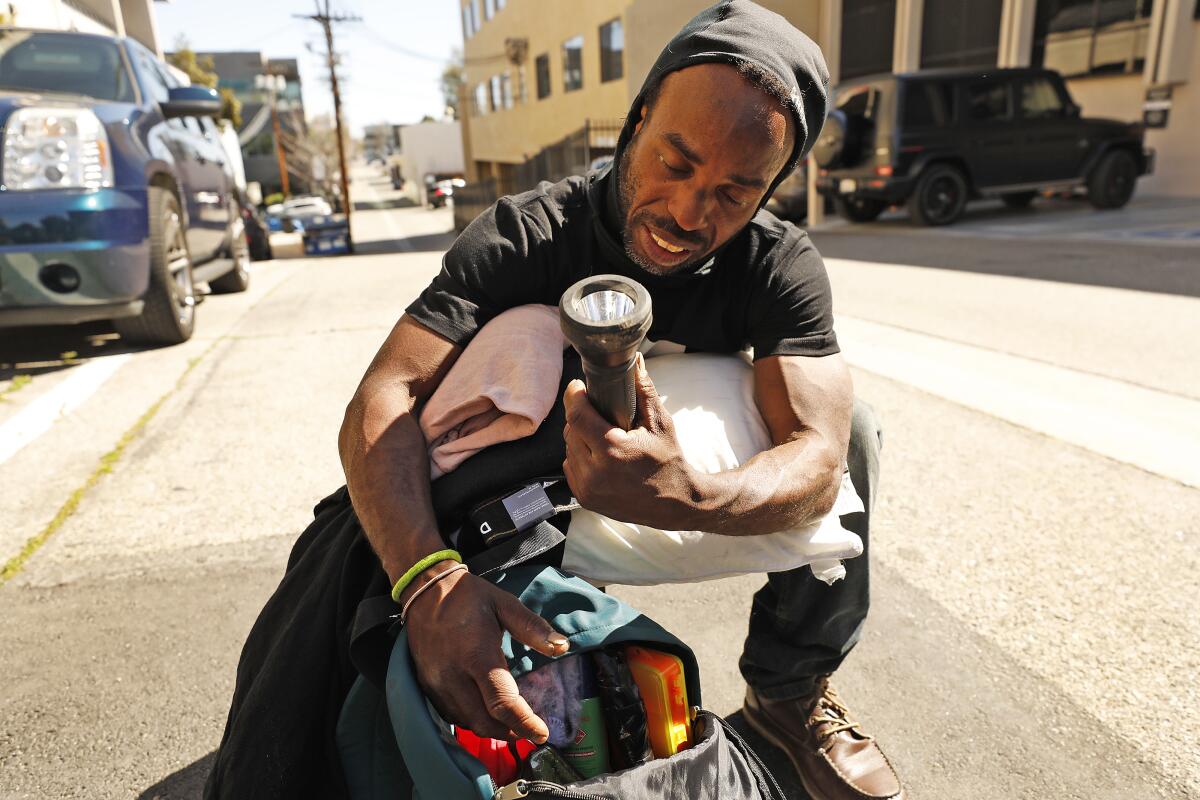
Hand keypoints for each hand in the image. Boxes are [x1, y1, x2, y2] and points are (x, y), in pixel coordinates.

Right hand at [404, 567, 568, 741]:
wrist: (425, 590)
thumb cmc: (470, 597)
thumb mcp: (505, 604)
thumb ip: (533, 628)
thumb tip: (563, 646)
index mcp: (476, 655)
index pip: (502, 703)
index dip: (524, 723)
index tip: (542, 734)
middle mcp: (453, 675)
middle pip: (484, 722)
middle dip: (510, 733)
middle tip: (529, 731)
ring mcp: (436, 683)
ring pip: (467, 722)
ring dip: (491, 728)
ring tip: (510, 723)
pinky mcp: (425, 685)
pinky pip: (450, 715)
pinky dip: (471, 719)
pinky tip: (484, 711)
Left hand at [562, 353, 694, 527]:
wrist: (674, 504)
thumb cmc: (669, 461)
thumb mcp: (661, 424)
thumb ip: (644, 391)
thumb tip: (636, 361)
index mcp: (613, 451)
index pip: (577, 416)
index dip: (573, 396)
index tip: (578, 386)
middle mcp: (596, 472)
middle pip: (570, 431)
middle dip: (579, 416)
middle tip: (595, 410)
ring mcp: (588, 489)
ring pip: (568, 449)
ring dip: (578, 436)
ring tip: (598, 432)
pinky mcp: (585, 499)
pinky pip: (570, 467)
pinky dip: (579, 456)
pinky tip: (596, 454)